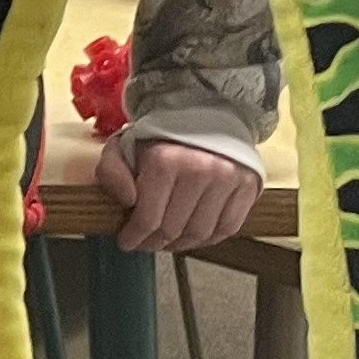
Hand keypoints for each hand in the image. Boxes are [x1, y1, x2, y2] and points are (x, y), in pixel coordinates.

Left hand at [97, 134, 261, 257]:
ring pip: (200, 234)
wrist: (205, 114)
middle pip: (173, 230)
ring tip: (167, 240)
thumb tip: (127, 201)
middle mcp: (199, 170)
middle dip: (153, 243)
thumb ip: (111, 173)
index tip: (127, 242)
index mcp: (165, 160)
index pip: (148, 219)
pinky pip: (227, 227)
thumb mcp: (122, 146)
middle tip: (145, 244)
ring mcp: (228, 179)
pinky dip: (208, 238)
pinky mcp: (248, 185)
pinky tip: (193, 234)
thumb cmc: (160, 137)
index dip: (134, 237)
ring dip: (180, 244)